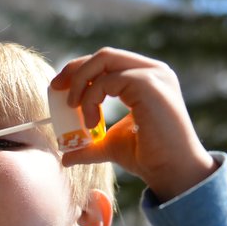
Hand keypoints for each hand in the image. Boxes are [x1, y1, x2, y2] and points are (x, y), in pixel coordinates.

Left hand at [51, 47, 217, 199]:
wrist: (170, 171)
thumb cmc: (147, 157)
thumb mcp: (110, 145)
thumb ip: (89, 144)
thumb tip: (65, 155)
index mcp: (146, 78)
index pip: (107, 61)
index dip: (79, 70)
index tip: (57, 87)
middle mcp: (153, 70)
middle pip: (104, 55)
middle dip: (74, 70)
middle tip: (55, 90)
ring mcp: (153, 74)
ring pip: (103, 60)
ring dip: (81, 87)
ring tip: (81, 118)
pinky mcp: (149, 84)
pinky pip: (106, 81)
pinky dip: (91, 100)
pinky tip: (92, 124)